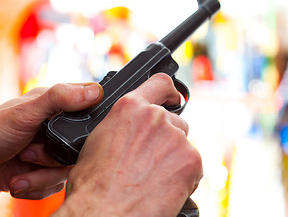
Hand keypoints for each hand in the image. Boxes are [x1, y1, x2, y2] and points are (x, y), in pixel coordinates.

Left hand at [0, 83, 102, 199]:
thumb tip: (95, 91)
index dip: (86, 126)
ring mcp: (48, 152)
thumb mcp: (25, 113)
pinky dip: (35, 187)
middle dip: (52, 158)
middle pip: (79, 149)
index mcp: (54, 107)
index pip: (87, 112)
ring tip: (20, 166)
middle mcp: (54, 129)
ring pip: (66, 171)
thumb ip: (60, 99)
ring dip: (41, 175)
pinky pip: (54, 186)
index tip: (69, 137)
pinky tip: (17, 180)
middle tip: (30, 153)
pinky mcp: (41, 172)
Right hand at [55, 73, 202, 216]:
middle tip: (152, 160)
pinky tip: (164, 188)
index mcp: (130, 107)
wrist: (104, 213)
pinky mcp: (191, 160)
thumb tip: (131, 128)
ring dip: (174, 157)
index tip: (173, 98)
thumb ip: (123, 124)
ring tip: (154, 178)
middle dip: (166, 138)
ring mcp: (175, 138)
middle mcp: (155, 117)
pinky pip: (193, 165)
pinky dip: (184, 176)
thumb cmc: (94, 184)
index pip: (160, 83)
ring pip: (183, 144)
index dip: (169, 91)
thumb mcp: (99, 140)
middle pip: (174, 122)